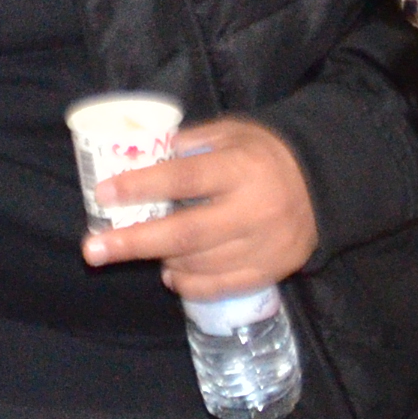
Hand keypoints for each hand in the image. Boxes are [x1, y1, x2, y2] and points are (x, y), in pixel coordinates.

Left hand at [82, 116, 319, 296]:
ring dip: (160, 260)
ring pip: (198, 264)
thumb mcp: (232, 132)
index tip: (104, 195)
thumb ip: (189, 143)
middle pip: (185, 234)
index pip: (184, 180)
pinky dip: (187, 283)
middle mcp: (255, 210)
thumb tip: (138, 156)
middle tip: (92, 249)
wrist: (325, 183)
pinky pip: (219, 286)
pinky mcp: (271, 271)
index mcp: (243, 168)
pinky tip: (170, 274)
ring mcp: (265, 246)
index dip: (141, 187)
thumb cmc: (265, 153)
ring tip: (137, 249)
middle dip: (133, 243)